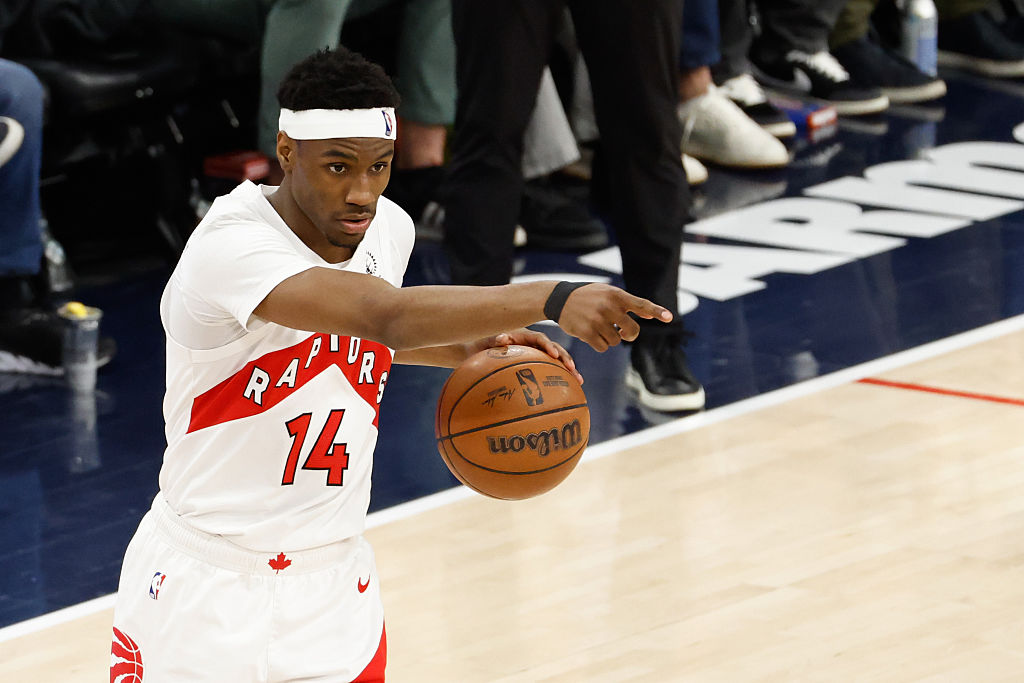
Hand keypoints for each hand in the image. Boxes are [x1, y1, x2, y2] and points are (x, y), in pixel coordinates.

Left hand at [466, 328, 582, 383]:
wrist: (475, 351)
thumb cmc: (478, 344)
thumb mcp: (484, 340)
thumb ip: (493, 339)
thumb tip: (502, 338)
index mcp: (523, 336)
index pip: (540, 338)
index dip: (548, 345)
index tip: (553, 354)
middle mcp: (532, 345)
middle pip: (553, 350)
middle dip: (565, 358)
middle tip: (573, 369)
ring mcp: (534, 355)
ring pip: (555, 361)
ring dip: (568, 370)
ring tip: (579, 381)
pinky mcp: (534, 365)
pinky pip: (548, 371)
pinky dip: (558, 379)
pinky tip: (569, 390)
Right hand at [554, 284, 672, 351]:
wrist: (560, 298)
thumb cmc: (589, 296)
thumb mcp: (608, 293)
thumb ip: (628, 303)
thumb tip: (649, 315)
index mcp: (616, 295)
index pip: (641, 304)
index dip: (656, 311)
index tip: (669, 317)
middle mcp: (609, 307)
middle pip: (632, 331)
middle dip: (628, 334)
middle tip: (621, 332)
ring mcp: (597, 320)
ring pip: (616, 341)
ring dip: (610, 338)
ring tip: (599, 328)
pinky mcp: (587, 332)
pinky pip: (603, 347)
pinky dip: (599, 344)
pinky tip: (591, 334)